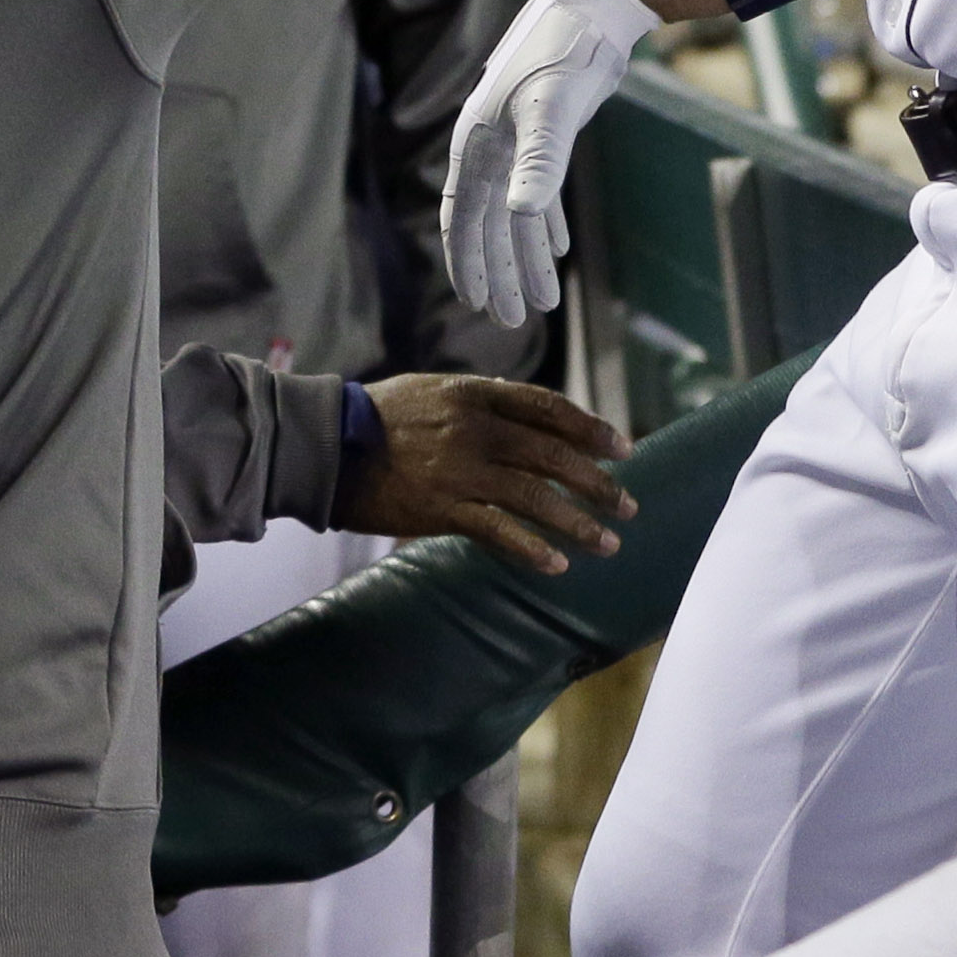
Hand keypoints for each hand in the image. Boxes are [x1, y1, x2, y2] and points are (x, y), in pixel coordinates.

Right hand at [338, 374, 635, 575]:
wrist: (328, 447)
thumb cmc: (379, 418)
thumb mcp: (434, 391)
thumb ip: (481, 403)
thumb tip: (528, 419)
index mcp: (475, 394)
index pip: (549, 409)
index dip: (590, 429)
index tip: (622, 449)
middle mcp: (475, 428)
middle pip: (554, 456)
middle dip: (598, 483)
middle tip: (628, 506)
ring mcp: (460, 470)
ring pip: (536, 497)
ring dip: (578, 524)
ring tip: (608, 544)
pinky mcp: (442, 508)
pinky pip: (499, 532)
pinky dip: (532, 549)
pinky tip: (557, 565)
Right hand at [442, 0, 661, 326]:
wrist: (591, 14)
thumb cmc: (563, 56)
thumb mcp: (550, 111)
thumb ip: (537, 164)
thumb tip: (518, 215)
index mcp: (476, 145)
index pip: (462, 218)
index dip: (466, 263)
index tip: (474, 304)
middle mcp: (489, 149)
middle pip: (488, 225)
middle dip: (499, 273)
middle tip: (511, 320)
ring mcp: (515, 143)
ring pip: (516, 214)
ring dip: (528, 256)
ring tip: (543, 300)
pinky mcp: (544, 137)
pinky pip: (539, 191)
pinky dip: (546, 223)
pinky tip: (559, 250)